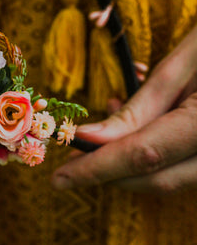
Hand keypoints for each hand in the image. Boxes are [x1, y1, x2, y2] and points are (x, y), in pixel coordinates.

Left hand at [52, 24, 196, 192]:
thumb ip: (140, 107)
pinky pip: (188, 168)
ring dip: (132, 164)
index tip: (60, 178)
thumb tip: (91, 138)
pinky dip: (158, 156)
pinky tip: (144, 128)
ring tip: (107, 131)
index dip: (97, 169)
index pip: (143, 157)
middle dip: (110, 172)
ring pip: (173, 178)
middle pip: (158, 179)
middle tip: (74, 157)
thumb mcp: (182, 64)